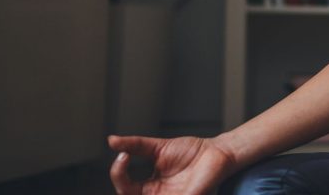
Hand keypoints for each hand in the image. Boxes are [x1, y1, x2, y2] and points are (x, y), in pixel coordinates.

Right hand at [107, 134, 239, 194]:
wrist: (217, 152)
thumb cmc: (191, 151)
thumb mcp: (158, 147)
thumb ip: (136, 145)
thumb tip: (111, 140)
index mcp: (149, 188)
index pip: (125, 188)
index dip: (119, 174)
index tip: (123, 155)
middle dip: (122, 182)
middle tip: (124, 159)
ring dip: (134, 188)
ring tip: (130, 164)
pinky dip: (171, 193)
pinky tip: (168, 186)